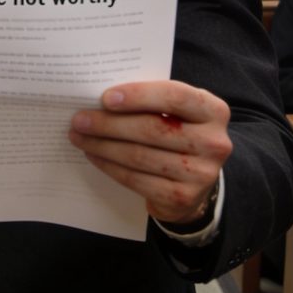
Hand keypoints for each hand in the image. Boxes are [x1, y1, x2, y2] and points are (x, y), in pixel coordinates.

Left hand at [68, 80, 231, 225]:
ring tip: (79, 136)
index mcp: (213, 110)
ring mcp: (200, 173)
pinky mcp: (181, 197)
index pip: (175, 96)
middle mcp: (213, 142)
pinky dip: (109, 166)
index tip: (106, 98)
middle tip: (79, 119)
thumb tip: (101, 96)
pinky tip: (93, 155)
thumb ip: (151, 99)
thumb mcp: (176, 111)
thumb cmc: (177, 131)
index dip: (139, 95)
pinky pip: (136, 179)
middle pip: (152, 129)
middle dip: (109, 123)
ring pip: (139, 155)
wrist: (195, 181)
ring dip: (103, 145)